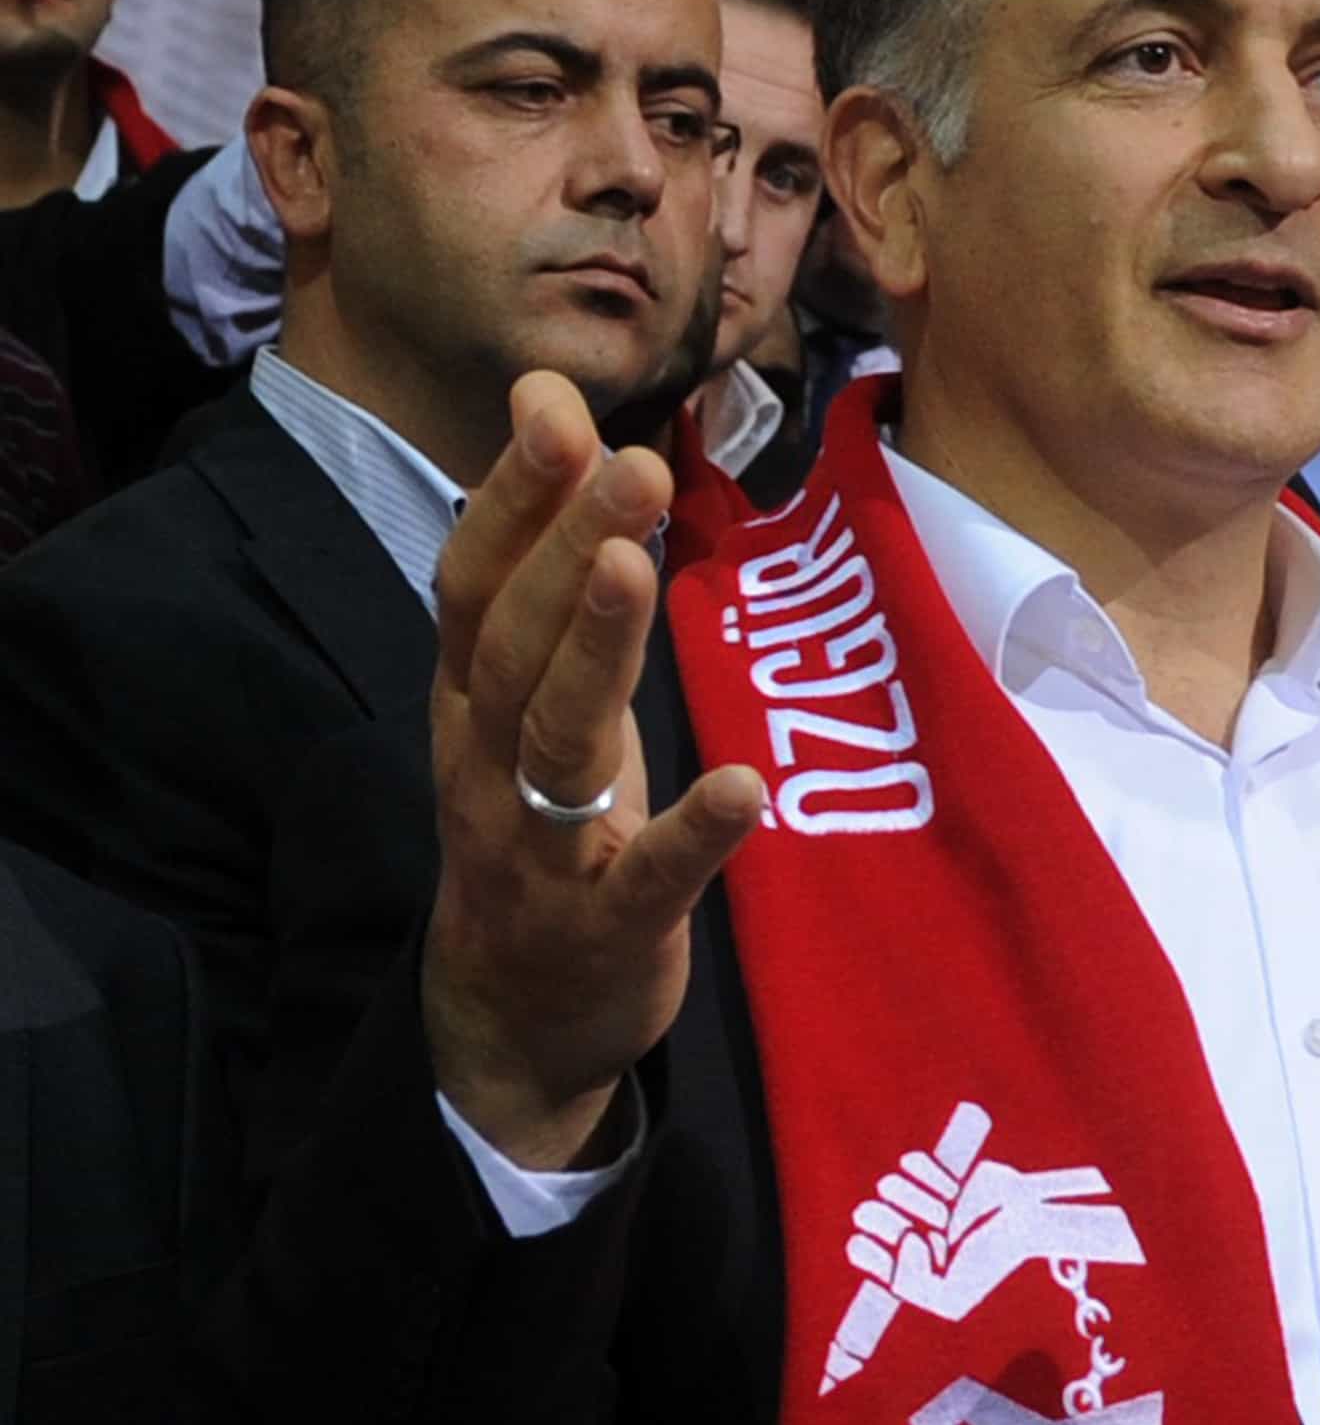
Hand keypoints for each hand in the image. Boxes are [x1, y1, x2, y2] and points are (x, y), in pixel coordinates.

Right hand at [418, 375, 764, 1168]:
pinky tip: (745, 786)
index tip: (553, 405)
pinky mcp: (607, 928)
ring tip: (640, 568)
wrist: (511, 1020)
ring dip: (599, 652)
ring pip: (559, 741)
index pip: (473, 583)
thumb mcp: (531, 703)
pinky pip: (648, 877)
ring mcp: (539, 851)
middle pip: (515, 644)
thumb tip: (568, 423)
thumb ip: (551, 576)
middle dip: (569, 548)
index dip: (511, 496)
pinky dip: (695, 833)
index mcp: (471, 703)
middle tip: (631, 460)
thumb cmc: (538, 825)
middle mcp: (486, 765)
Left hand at [851, 1146, 1144, 1325]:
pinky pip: (911, 1161)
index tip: (913, 1246)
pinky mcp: (933, 1171)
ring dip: (919, 1198)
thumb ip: (913, 1285)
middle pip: (865, 1212)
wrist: (1027, 1222)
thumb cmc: (990, 1262)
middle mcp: (901, 1228)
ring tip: (947, 1211)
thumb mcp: (951, 1297)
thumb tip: (904, 1239)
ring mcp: (915, 1198)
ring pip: (887, 1184)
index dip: (876, 1248)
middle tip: (933, 1227)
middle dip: (895, 1219)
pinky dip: (930, 1173)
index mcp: (898, 1262)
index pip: (858, 1248)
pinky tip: (953, 1189)